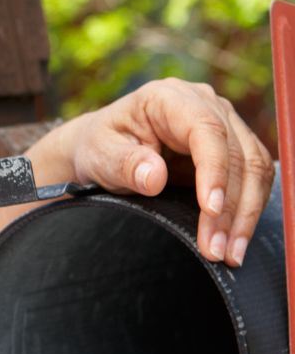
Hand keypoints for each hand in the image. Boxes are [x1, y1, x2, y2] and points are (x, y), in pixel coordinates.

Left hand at [13, 78, 274, 266]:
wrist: (102, 148)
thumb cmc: (99, 148)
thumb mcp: (101, 155)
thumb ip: (125, 165)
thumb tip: (155, 177)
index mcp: (170, 99)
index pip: (207, 130)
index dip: (214, 171)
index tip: (210, 210)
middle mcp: (205, 104)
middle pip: (237, 153)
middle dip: (231, 207)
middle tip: (216, 250)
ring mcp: (224, 124)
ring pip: (254, 168)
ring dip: (245, 215)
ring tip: (230, 254)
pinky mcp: (231, 148)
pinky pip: (252, 179)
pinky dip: (247, 211)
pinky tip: (235, 241)